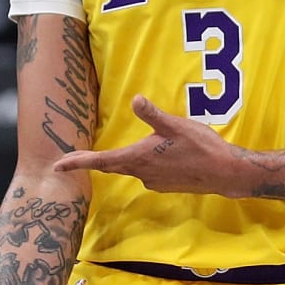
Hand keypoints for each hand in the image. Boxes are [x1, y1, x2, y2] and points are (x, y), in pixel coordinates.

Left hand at [52, 95, 247, 195]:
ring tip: (124, 149)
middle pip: (112, 166)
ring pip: (131, 168)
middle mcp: (142, 173)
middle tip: (74, 157)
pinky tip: (157, 154)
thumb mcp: (176, 125)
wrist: (225, 173)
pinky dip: (143, 162)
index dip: (78, 162)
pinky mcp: (166, 184)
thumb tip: (135, 100)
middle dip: (93, 160)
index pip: (101, 161)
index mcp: (140, 158)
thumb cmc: (201, 147)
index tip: (58, 165)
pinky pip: (147, 171)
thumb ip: (154, 114)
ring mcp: (154, 181)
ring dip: (124, 159)